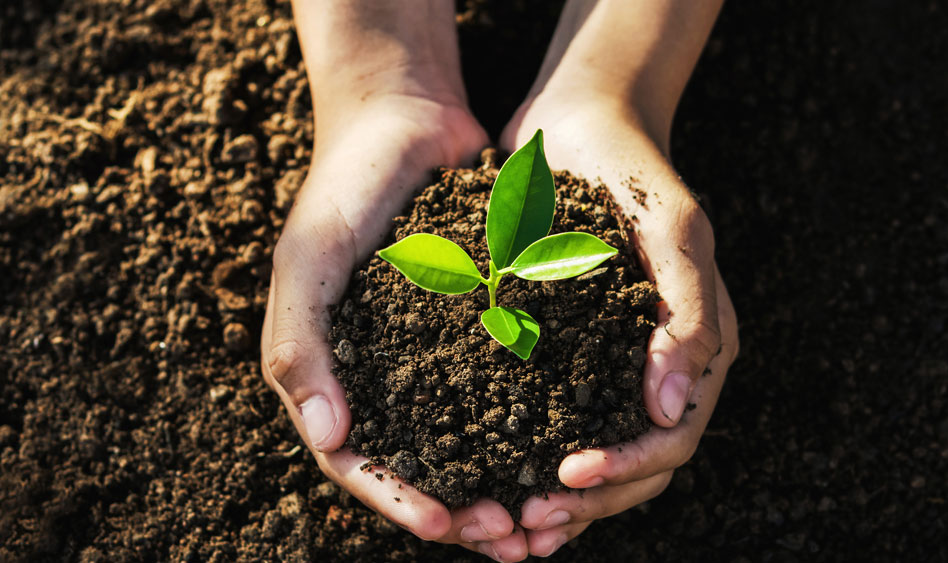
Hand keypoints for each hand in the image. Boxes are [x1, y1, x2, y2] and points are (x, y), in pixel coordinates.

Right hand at [262, 1, 530, 556]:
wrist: (403, 120)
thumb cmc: (344, 188)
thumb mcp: (308, 259)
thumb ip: (301, 345)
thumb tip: (331, 440)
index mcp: (332, 375)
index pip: (359, 462)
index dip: (400, 499)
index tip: (450, 524)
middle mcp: (383, 377)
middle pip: (421, 466)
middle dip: (464, 509)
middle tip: (515, 534)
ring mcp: (433, 357)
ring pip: (470, 440)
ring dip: (503, 481)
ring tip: (546, 512)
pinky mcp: (480, 329)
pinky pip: (506, 387)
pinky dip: (532, 422)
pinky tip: (570, 442)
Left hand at [500, 93, 738, 556]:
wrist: (581, 124)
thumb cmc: (631, 172)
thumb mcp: (670, 231)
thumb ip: (685, 317)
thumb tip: (672, 410)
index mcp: (698, 347)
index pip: (672, 437)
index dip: (625, 470)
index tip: (564, 477)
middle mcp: (660, 367)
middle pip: (637, 466)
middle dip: (585, 502)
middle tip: (523, 524)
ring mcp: (615, 363)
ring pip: (598, 457)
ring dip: (559, 502)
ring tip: (506, 528)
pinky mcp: (570, 353)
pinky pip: (556, 422)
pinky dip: (530, 459)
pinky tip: (492, 481)